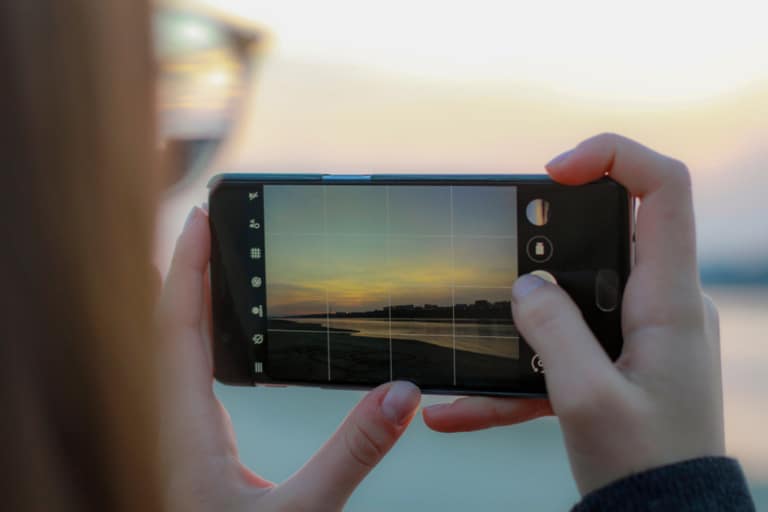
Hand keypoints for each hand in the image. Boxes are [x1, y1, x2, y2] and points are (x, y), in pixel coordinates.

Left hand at [156, 207, 420, 510]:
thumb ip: (353, 454)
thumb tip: (400, 397)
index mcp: (186, 429)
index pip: (177, 325)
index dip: (187, 266)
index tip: (200, 219)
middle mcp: (173, 422)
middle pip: (168, 324)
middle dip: (186, 267)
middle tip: (211, 224)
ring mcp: (179, 433)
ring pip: (172, 347)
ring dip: (188, 297)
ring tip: (214, 260)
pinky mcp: (194, 444)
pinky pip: (186, 370)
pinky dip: (199, 331)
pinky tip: (222, 331)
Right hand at [423, 133, 723, 493]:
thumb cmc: (643, 463)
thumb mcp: (586, 397)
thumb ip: (551, 330)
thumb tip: (525, 284)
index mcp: (670, 300)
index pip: (664, 189)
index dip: (613, 156)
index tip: (554, 172)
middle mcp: (659, 305)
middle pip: (607, 233)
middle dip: (547, 242)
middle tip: (502, 257)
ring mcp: (637, 332)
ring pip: (573, 296)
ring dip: (522, 318)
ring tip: (475, 355)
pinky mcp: (616, 359)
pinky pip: (562, 348)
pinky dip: (519, 372)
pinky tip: (462, 409)